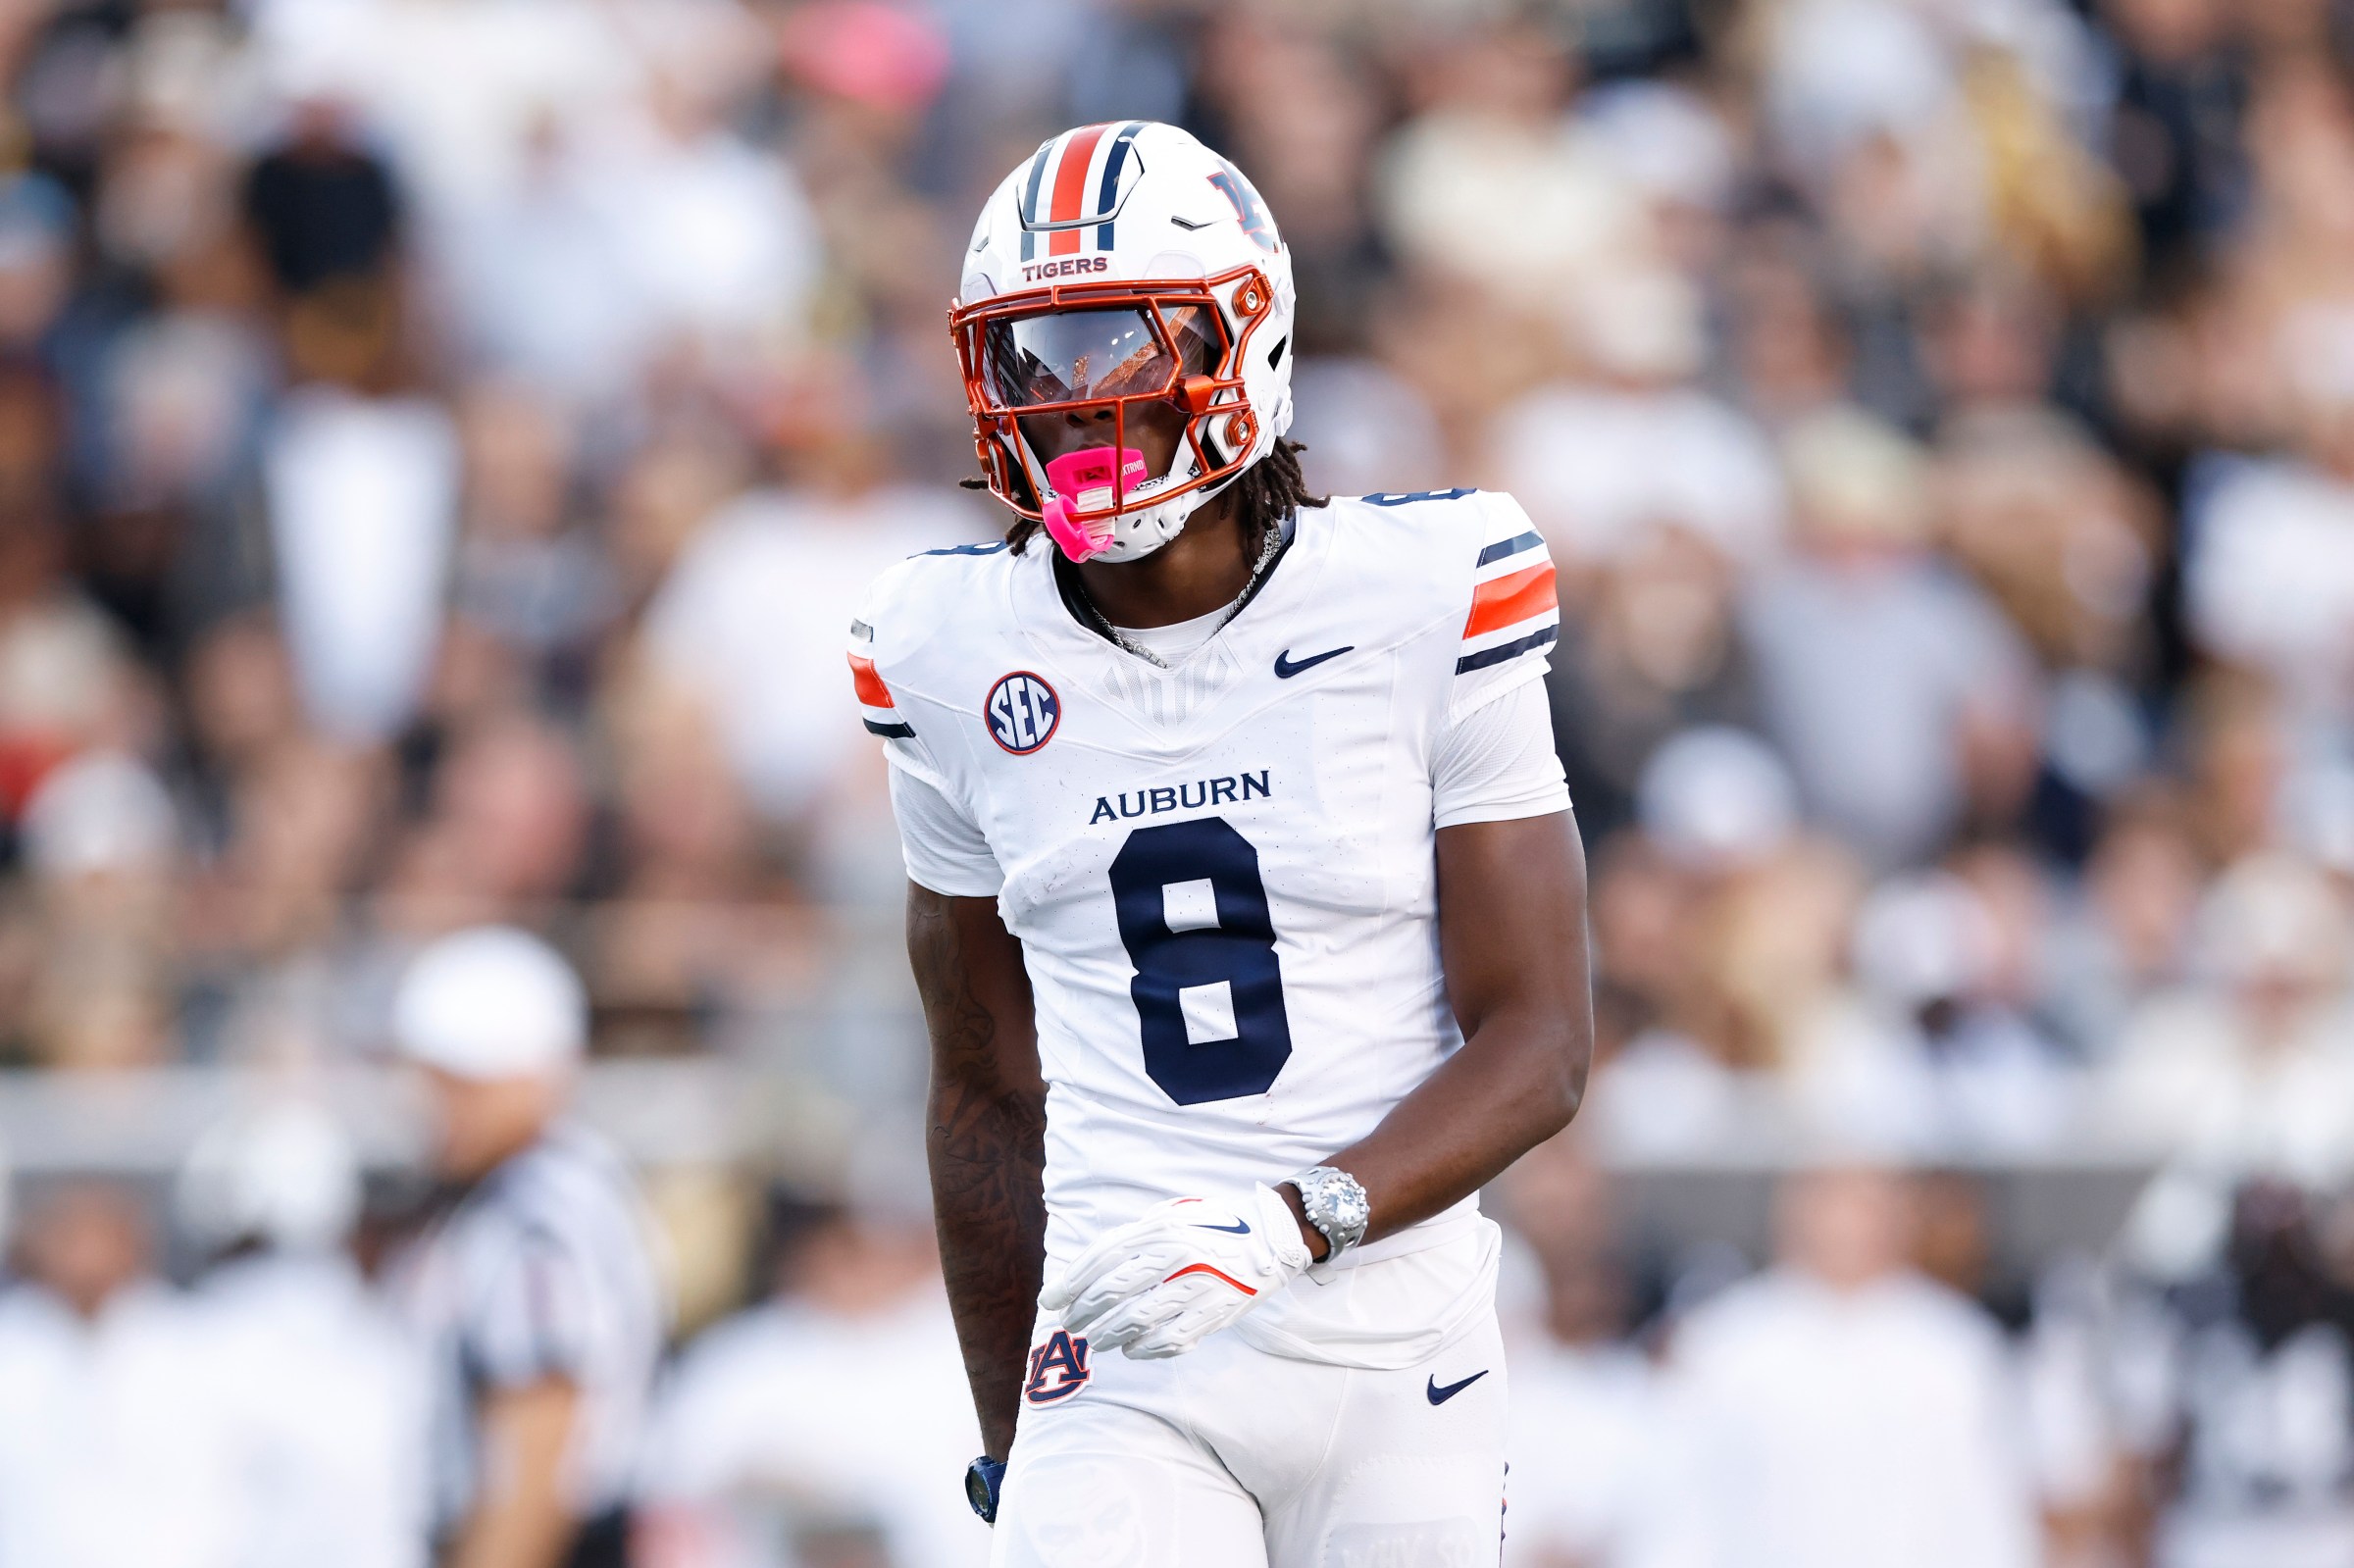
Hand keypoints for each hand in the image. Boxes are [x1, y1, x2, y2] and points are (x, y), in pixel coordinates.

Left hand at [1039, 1185, 1311, 1358]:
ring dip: (1108, 1335)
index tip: (1050, 1301)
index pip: (1102, 1257)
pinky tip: (1132, 1350)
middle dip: (1083, 1312)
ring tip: (1097, 1340)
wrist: (1272, 1236)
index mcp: (1161, 1228)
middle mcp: (1177, 1255)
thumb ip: (1134, 1238)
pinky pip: (1171, 1339)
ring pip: (1137, 1320)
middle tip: (1071, 1324)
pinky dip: (1145, 1349)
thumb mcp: (1170, 1216)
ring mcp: (1198, 1285)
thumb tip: (1086, 1271)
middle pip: (1113, 1290)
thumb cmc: (1212, 1226)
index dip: (1070, 1282)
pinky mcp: (1216, 1312)